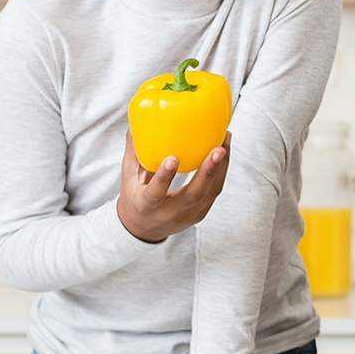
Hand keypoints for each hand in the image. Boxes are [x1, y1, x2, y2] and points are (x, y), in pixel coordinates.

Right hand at [116, 128, 231, 242]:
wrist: (144, 229)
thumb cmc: (136, 197)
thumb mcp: (128, 178)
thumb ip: (134, 153)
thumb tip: (135, 124)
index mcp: (146, 206)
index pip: (155, 194)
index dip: (164, 177)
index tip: (172, 158)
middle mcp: (169, 213)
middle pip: (193, 195)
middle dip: (208, 172)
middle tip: (218, 149)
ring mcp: (188, 215)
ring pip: (210, 193)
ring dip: (221, 167)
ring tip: (226, 141)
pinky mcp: (201, 213)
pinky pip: (215, 191)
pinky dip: (222, 171)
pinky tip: (225, 151)